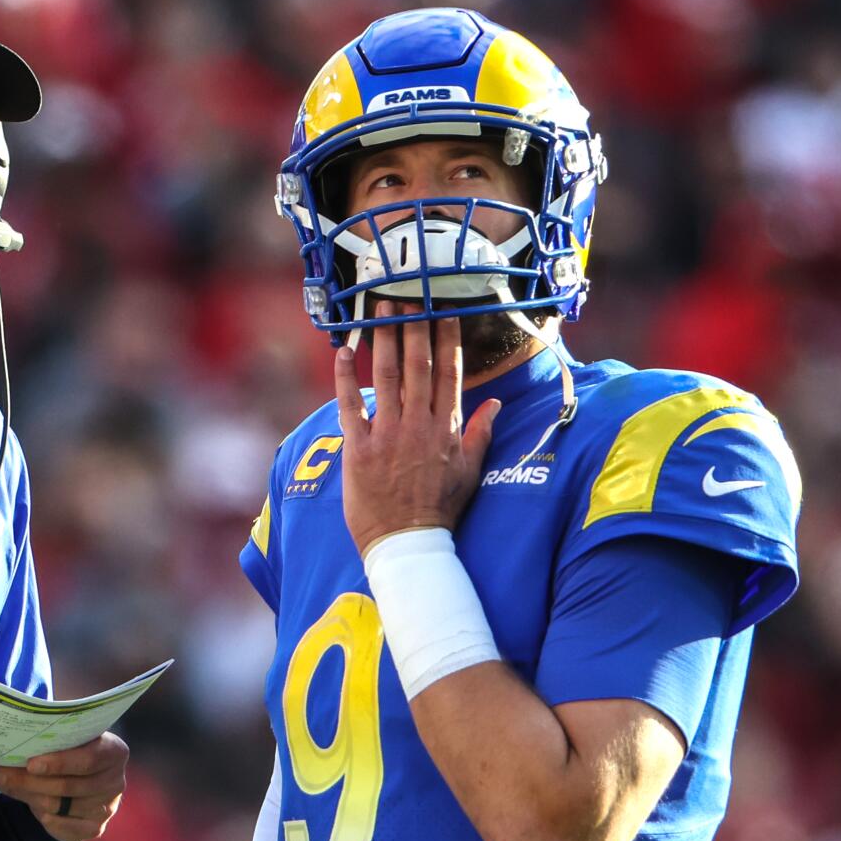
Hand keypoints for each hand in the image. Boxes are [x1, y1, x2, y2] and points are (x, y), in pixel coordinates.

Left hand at [0, 732, 127, 840]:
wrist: (84, 772)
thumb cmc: (73, 748)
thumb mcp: (71, 736)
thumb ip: (54, 737)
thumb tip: (14, 741)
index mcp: (114, 751)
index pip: (87, 760)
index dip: (59, 763)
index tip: (30, 763)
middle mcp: (116, 781)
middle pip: (68, 786)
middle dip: (29, 781)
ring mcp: (107, 807)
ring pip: (60, 806)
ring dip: (28, 797)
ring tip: (5, 785)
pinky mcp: (96, 827)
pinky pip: (66, 829)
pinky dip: (45, 819)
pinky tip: (29, 806)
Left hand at [334, 299, 500, 556]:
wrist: (408, 543)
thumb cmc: (440, 509)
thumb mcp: (471, 471)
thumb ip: (481, 433)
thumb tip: (496, 404)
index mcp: (446, 427)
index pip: (448, 372)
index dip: (445, 338)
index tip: (441, 311)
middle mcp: (418, 424)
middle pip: (416, 364)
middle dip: (411, 327)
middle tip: (405, 297)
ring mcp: (387, 434)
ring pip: (385, 375)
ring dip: (382, 339)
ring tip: (379, 310)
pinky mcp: (358, 448)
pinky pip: (350, 405)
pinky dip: (345, 377)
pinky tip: (343, 351)